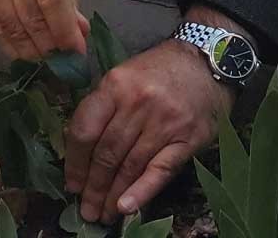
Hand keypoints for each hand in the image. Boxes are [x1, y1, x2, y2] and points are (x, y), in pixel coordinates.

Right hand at [0, 0, 89, 60]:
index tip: (77, 51)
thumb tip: (79, 33)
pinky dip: (9, 44)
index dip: (65, 30)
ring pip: (11, 25)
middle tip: (65, 61)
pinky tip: (25, 53)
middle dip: (50, 44)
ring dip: (31, 49)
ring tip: (48, 59)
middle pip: (30, 16)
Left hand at [66, 35, 231, 221]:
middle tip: (86, 210)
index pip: (85, 130)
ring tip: (103, 214)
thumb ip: (101, 106)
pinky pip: (160, 171)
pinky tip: (126, 208)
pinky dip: (142, 192)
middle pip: (107, 153)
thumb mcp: (123, 76)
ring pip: (130, 166)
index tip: (72, 183)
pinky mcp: (187, 139)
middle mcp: (138, 103)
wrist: (205, 61)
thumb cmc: (158, 70)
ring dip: (113, 195)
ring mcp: (164, 122)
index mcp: (116, 85)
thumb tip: (74, 145)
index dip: (75, 162)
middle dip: (93, 187)